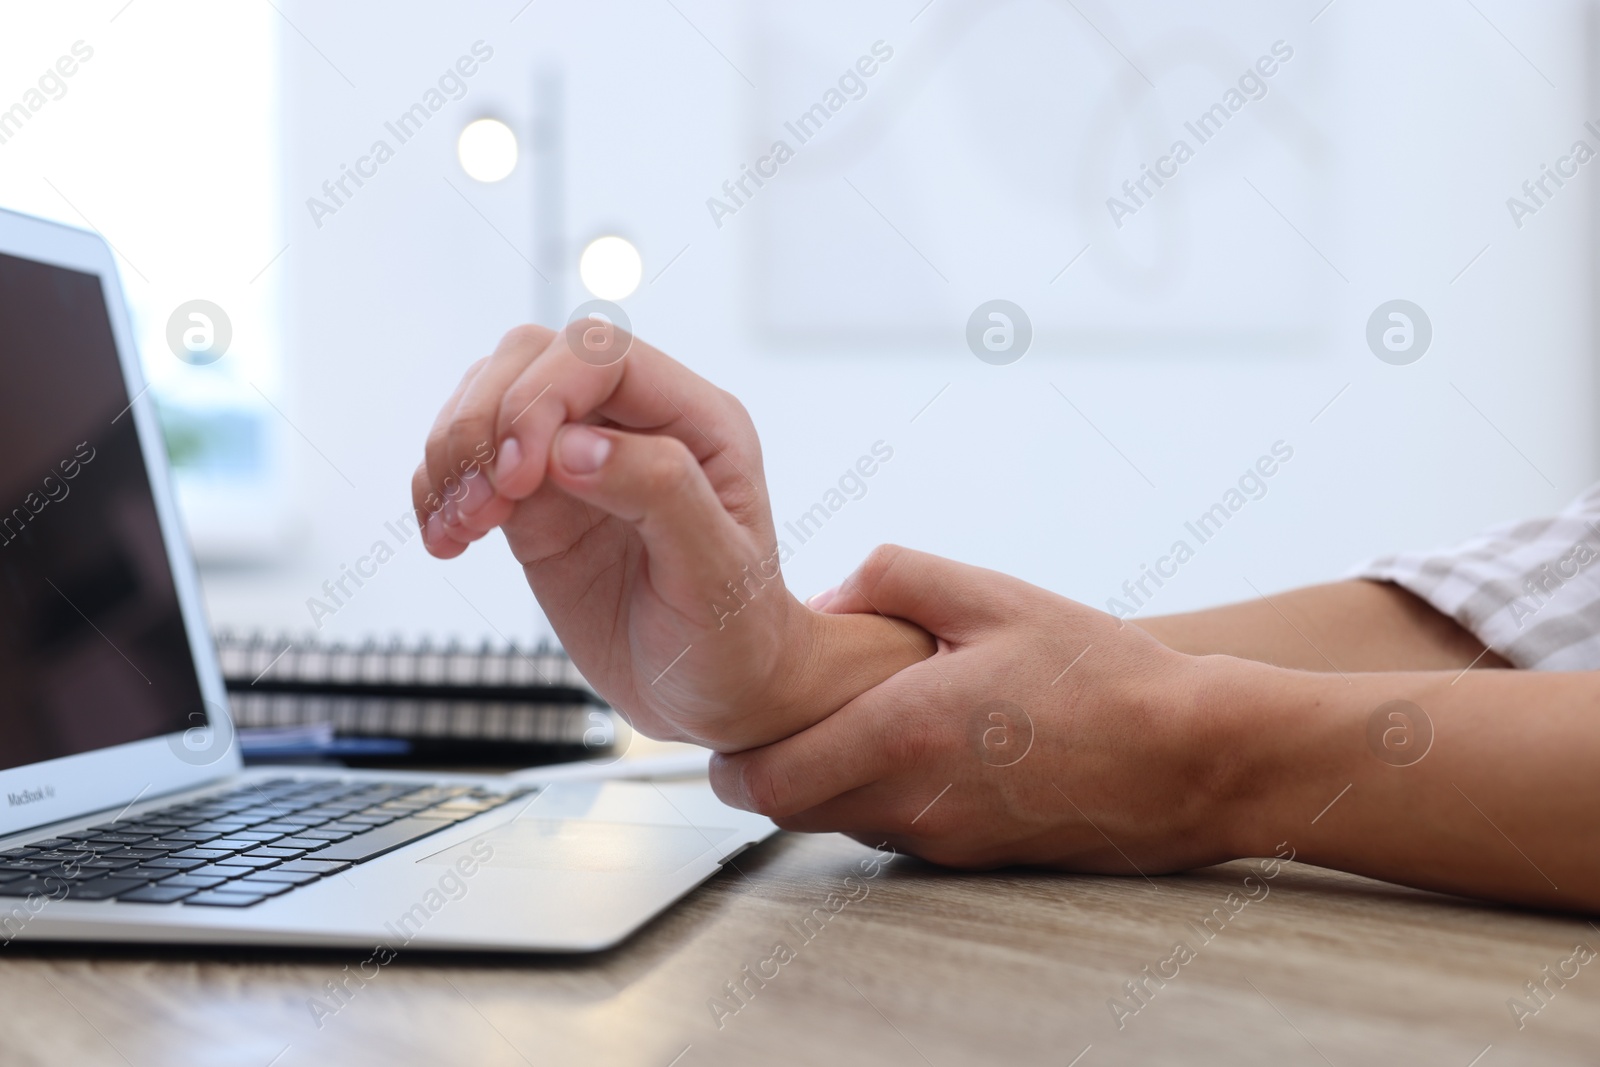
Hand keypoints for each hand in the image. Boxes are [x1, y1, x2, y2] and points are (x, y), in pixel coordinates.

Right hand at [412, 323, 931, 749]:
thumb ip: (660, 492)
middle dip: (486, 422)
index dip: (545, 398)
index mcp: (697, 421)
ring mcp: (580, 456)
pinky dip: (439, 488)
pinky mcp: (537, 499)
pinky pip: (470, 461)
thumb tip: (574, 446)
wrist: (717, 694)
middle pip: (532, 360)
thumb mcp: (716, 573)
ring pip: (489, 397)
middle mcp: (635, 422)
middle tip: (480, 506)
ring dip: (453, 454)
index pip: (602, 357)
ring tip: (456, 527)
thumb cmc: (735, 636)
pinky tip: (446, 536)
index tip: (521, 477)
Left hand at [709, 545, 1241, 870]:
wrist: (1194, 757)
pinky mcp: (978, 861)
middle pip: (792, 812)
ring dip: (837, 779)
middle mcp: (910, 804)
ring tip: (877, 718)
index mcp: (900, 734)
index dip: (731, 762)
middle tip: (794, 715)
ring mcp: (944, 843)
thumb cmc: (1100, 671)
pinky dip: (894, 795)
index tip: (734, 729)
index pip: (765, 783)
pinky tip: (938, 745)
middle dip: (776, 768)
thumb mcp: (993, 594)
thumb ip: (894, 577)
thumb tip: (829, 597)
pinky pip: (903, 833)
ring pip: (846, 822)